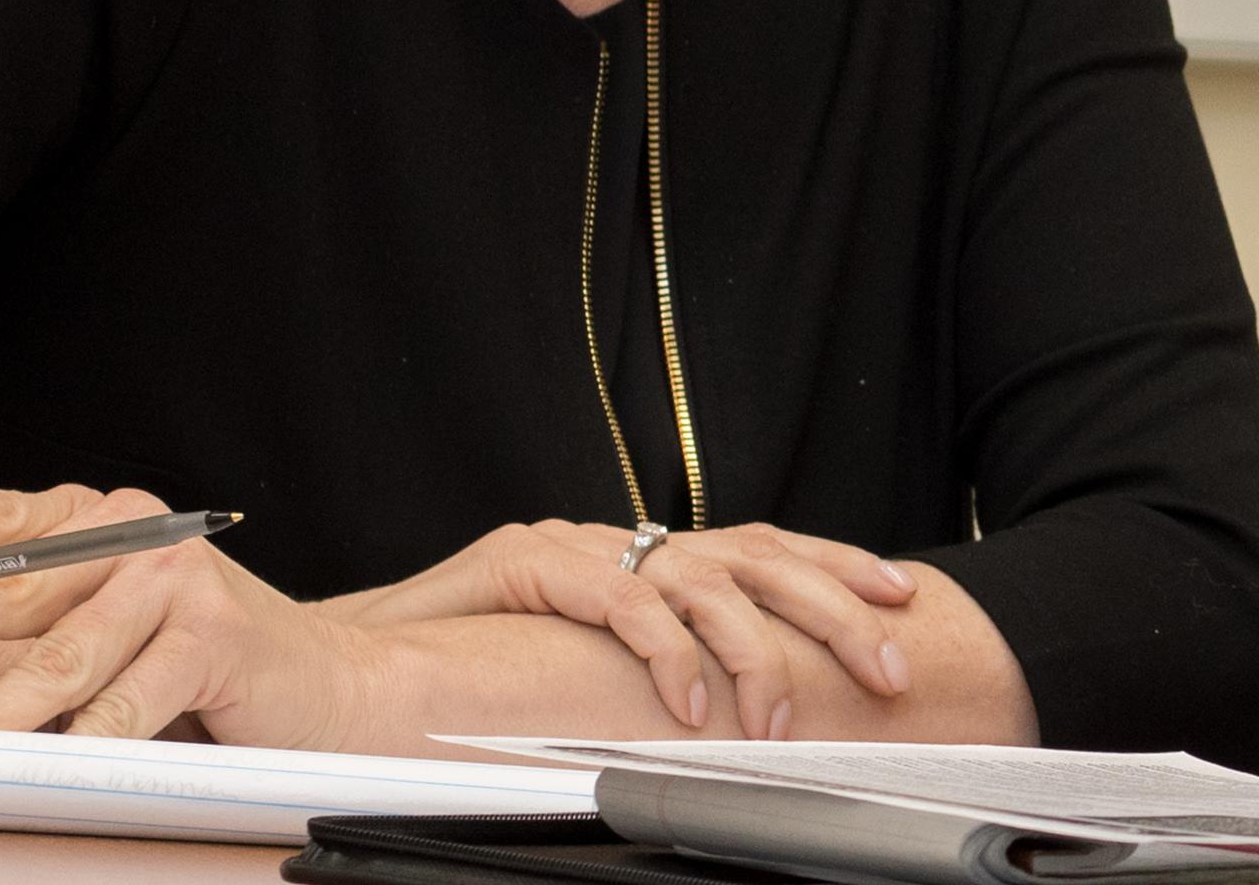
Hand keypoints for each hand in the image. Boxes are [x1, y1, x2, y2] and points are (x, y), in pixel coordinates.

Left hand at [0, 485, 391, 745]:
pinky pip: (131, 698)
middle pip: (18, 580)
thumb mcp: (89, 661)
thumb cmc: (198, 664)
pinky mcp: (216, 634)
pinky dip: (84, 740)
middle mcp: (134, 535)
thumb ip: (5, 674)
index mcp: (94, 524)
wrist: (323, 683)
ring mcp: (178, 580)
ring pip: (65, 651)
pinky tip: (47, 765)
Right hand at [344, 521, 920, 736]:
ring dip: (753, 653)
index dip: (835, 566)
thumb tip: (743, 707)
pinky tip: (694, 705)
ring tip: (779, 717)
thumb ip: (660, 664)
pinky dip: (667, 653)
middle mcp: (618, 540)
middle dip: (834, 610)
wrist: (356, 661)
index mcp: (643, 555)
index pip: (761, 548)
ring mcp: (574, 547)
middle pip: (753, 558)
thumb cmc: (472, 668)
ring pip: (698, 581)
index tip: (902, 597)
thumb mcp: (590, 663)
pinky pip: (620, 602)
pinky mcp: (524, 563)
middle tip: (887, 667)